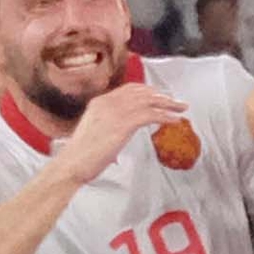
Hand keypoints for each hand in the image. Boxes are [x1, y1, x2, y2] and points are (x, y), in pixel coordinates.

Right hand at [56, 78, 189, 181]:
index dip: (149, 91)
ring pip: (149, 101)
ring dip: (168, 104)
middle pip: (142, 92)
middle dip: (162, 95)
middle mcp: (108, 102)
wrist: (71, 164)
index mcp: (100, 102)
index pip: (129, 90)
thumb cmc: (81, 156)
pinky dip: (165, 116)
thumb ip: (110, 125)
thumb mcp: (95, 132)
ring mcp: (115, 112)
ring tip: (181, 109)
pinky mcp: (123, 124)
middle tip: (177, 101)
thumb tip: (122, 130)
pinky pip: (150, 115)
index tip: (161, 96)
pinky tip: (173, 120)